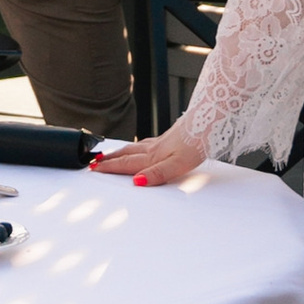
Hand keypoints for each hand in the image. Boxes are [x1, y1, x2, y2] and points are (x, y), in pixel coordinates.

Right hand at [90, 118, 207, 184]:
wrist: (209, 121)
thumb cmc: (196, 143)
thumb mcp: (177, 165)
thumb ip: (157, 174)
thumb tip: (137, 182)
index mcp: (153, 157)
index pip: (126, 163)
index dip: (110, 167)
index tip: (94, 169)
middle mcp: (154, 148)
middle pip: (126, 154)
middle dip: (109, 159)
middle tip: (94, 162)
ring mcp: (161, 142)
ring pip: (135, 147)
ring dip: (120, 152)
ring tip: (111, 154)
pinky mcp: (170, 138)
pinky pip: (145, 143)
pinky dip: (136, 146)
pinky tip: (141, 147)